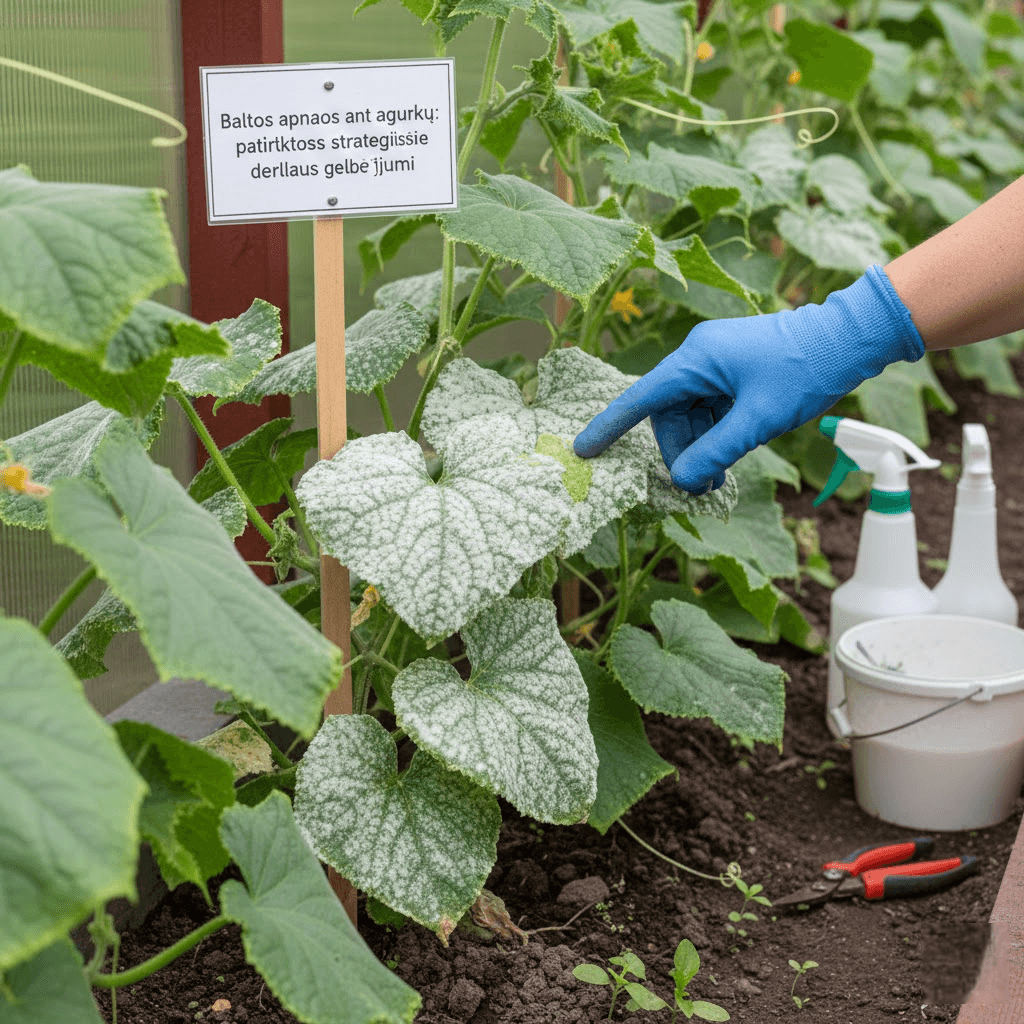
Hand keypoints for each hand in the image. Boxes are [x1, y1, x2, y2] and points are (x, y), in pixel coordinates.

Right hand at [574, 265, 924, 492]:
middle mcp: (698, 355)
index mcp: (695, 359)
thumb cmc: (805, 372)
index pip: (640, 398)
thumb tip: (682, 481)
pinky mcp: (731, 367)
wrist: (850, 337)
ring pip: (688, 414)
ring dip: (699, 444)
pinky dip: (714, 431)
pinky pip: (708, 406)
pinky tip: (733, 449)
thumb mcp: (759, 420)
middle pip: (667, 414)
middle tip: (701, 483)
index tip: (584, 449)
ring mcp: (715, 360)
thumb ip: (716, 452)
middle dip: (679, 450)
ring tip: (721, 472)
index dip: (610, 426)